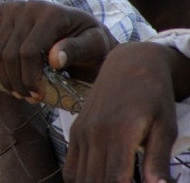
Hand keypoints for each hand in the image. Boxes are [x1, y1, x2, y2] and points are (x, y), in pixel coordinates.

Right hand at [0, 1, 116, 102]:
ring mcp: (11, 9)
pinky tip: (7, 76)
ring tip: (20, 91)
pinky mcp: (0, 14)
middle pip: (9, 54)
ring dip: (4, 77)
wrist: (80, 30)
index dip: (29, 79)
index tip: (38, 96)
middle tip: (29, 98)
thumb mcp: (95, 47)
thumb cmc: (90, 42)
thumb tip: (54, 59)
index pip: (28, 52)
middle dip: (17, 82)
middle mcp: (28, 6)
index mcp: (52, 14)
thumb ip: (76, 50)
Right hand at [63, 42, 183, 182]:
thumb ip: (158, 159)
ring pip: (79, 177)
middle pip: (95, 182)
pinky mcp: (76, 130)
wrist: (128, 64)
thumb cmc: (153, 95)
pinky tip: (99, 179)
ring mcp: (82, 132)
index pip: (115, 180)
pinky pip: (70, 166)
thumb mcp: (166, 126)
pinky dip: (80, 179)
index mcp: (120, 133)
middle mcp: (95, 133)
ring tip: (114, 182)